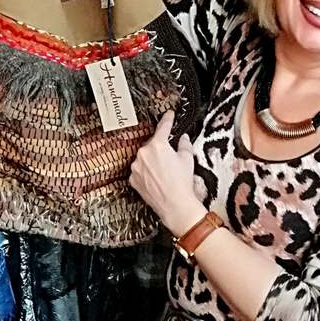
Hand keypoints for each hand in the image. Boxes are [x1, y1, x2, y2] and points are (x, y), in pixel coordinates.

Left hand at [129, 111, 205, 235]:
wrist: (175, 206)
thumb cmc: (182, 183)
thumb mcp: (187, 160)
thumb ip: (184, 145)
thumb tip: (183, 138)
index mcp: (157, 145)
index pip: (163, 127)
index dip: (167, 119)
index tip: (169, 114)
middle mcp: (143, 153)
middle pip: (152, 144)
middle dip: (160, 148)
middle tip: (170, 158)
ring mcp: (136, 167)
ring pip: (144, 158)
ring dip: (152, 161)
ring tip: (164, 173)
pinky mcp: (132, 179)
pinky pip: (139, 170)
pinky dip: (146, 172)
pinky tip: (156, 179)